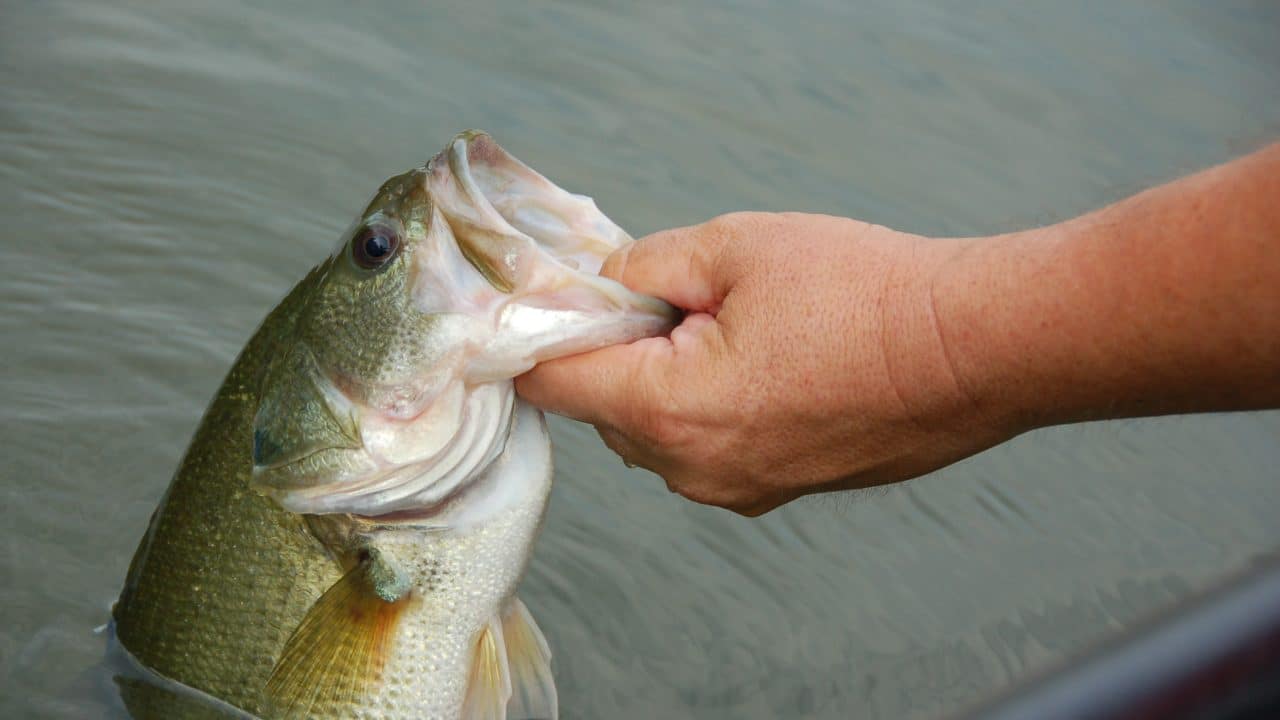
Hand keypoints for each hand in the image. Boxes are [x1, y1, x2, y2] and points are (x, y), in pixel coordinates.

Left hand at [516, 212, 1018, 515]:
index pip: (554, 384)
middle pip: (603, 412)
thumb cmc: (865, 295)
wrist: (975, 350)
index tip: (550, 302)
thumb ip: (647, 265)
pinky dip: (706, 406)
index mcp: (669, 411)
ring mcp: (738, 490)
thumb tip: (607, 282)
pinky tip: (763, 359)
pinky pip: (706, 449)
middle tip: (664, 296)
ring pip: (654, 434)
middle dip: (614, 353)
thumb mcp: (736, 247)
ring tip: (727, 325)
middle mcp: (694, 470)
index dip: (539, 336)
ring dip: (662, 382)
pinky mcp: (775, 491)